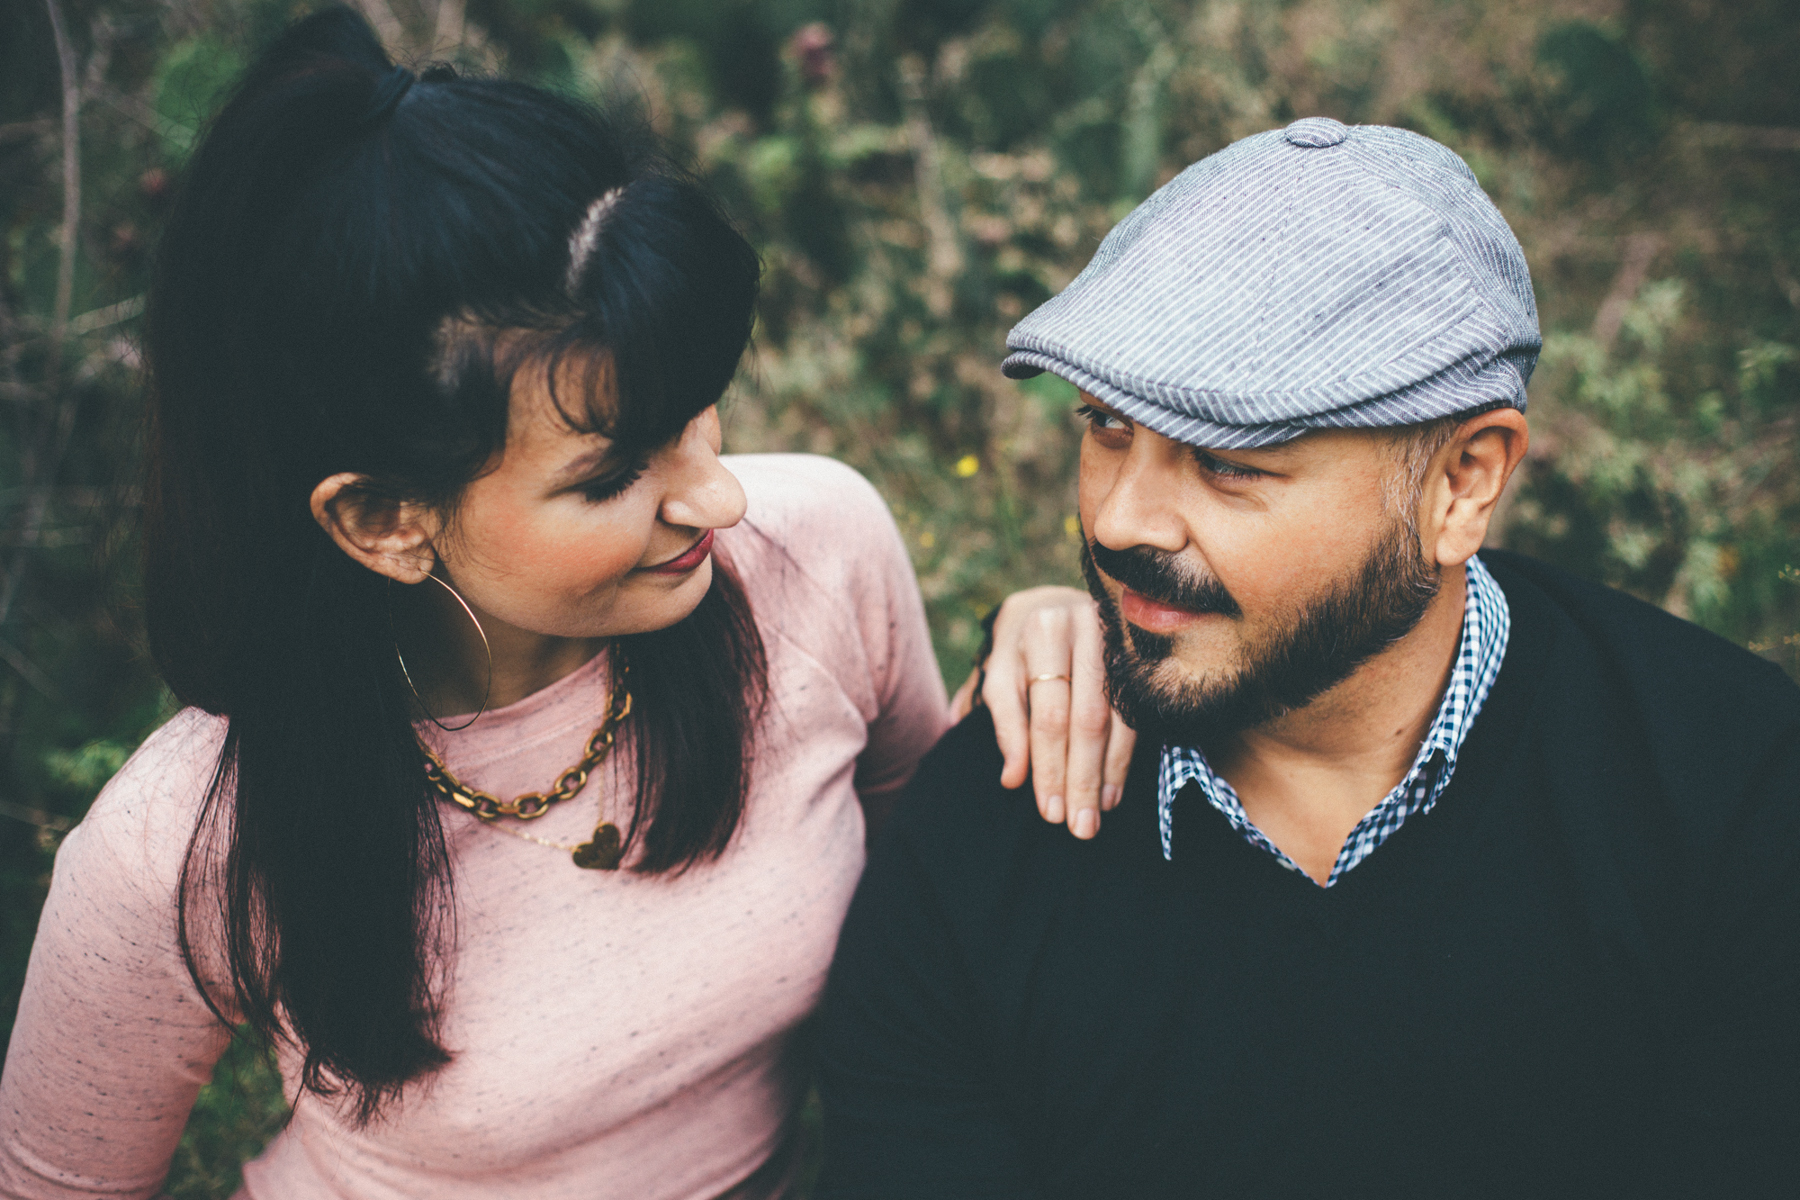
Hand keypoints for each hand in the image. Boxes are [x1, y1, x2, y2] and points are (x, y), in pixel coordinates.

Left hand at [952, 586, 1135, 838]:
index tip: (1047, 811)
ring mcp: (1118, 638)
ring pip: (1115, 719)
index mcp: (1039, 631)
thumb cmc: (1021, 651)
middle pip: (1083, 719)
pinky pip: (1137, 714)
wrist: (1057, 607)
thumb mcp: (1000, 676)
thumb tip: (1012, 779)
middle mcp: (1083, 629)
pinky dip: (1125, 756)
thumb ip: (1004, 724)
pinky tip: (1114, 789)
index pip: (1045, 712)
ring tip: (1096, 813)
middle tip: (1078, 827)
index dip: (1045, 764)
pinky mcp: (1141, 654)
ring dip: (1106, 772)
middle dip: (1079, 777)